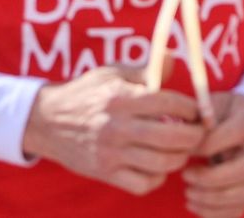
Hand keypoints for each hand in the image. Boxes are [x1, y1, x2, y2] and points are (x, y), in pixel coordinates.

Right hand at [21, 66, 203, 196]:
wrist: (45, 121)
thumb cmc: (85, 93)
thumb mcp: (113, 72)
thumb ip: (147, 69)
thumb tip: (174, 58)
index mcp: (121, 98)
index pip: (169, 103)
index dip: (192, 107)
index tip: (197, 110)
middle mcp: (117, 127)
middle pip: (172, 137)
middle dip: (194, 135)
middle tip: (198, 132)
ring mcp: (110, 153)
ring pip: (162, 163)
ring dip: (180, 157)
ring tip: (182, 149)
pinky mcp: (104, 173)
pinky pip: (142, 184)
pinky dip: (158, 177)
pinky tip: (159, 166)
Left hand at [183, 93, 243, 217]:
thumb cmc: (224, 114)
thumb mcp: (213, 106)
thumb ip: (198, 117)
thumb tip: (177, 132)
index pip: (233, 135)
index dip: (204, 145)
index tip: (183, 149)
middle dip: (210, 178)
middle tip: (185, 175)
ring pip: (242, 195)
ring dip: (210, 199)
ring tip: (188, 193)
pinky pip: (237, 211)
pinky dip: (213, 213)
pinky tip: (193, 203)